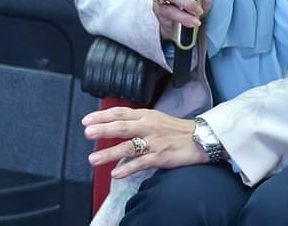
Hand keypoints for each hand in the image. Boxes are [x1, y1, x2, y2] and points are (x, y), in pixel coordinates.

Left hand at [82, 107, 206, 177]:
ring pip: (128, 146)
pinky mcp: (160, 156)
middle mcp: (148, 126)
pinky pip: (141, 163)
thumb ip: (137, 120)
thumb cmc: (176, 129)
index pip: (120, 113)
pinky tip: (115, 173)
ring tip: (93, 159)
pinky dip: (127, 168)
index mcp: (146, 115)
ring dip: (109, 153)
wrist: (200, 138)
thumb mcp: (156, 118)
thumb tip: (116, 123)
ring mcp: (154, 142)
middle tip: (87, 133)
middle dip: (103, 130)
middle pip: (122, 127)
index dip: (103, 116)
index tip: (87, 120)